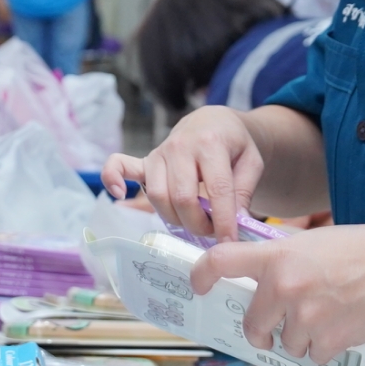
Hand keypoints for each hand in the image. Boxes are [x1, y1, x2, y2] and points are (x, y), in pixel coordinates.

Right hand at [102, 105, 260, 242]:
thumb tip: (237, 223)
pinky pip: (120, 166)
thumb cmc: (234, 144)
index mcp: (211, 143)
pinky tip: (119, 194)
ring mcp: (159, 153)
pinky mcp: (145, 160)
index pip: (217, 189)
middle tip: (214, 233)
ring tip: (194, 223)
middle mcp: (180, 146)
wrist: (213, 122)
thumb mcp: (251, 162)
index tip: (230, 243)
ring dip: (176, 219)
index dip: (224, 221)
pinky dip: (113, 178)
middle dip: (200, 224)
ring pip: (159, 196)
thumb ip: (244, 191)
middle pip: (183, 198)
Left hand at [189, 224, 364, 365]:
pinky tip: (341, 328)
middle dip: (260, 331)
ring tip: (325, 318)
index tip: (198, 286)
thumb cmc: (362, 249)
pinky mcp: (330, 341)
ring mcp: (306, 317)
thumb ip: (282, 259)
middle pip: (252, 326)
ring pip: (286, 345)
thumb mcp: (313, 241)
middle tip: (270, 330)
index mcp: (278, 256)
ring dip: (299, 339)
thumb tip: (258, 277)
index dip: (202, 274)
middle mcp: (285, 287)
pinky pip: (313, 357)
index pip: (222, 261)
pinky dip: (323, 349)